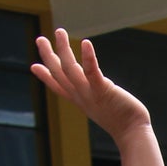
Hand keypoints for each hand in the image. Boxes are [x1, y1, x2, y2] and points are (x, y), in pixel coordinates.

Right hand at [31, 28, 151, 140]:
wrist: (132, 134)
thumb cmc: (123, 120)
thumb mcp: (102, 107)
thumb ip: (96, 95)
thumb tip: (100, 88)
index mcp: (80, 100)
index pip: (59, 87)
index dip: (45, 77)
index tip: (34, 66)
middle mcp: (81, 97)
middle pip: (59, 74)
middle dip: (48, 56)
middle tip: (40, 38)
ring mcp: (90, 94)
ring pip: (69, 69)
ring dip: (62, 49)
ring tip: (59, 32)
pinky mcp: (103, 90)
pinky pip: (91, 72)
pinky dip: (88, 57)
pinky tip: (85, 43)